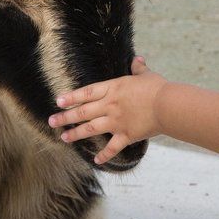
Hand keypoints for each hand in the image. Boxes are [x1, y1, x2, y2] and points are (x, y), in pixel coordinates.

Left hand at [48, 56, 166, 164]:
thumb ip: (138, 68)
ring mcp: (116, 121)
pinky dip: (104, 155)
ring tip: (64, 138)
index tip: (58, 101)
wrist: (167, 105)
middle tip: (52, 121)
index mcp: (113, 89)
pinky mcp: (126, 135)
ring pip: (91, 129)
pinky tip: (96, 160)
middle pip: (83, 112)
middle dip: (66, 117)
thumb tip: (137, 59)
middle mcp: (110, 106)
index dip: (71, 97)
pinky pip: (112, 147)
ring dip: (76, 134)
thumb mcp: (146, 75)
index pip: (87, 93)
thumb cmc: (157, 88)